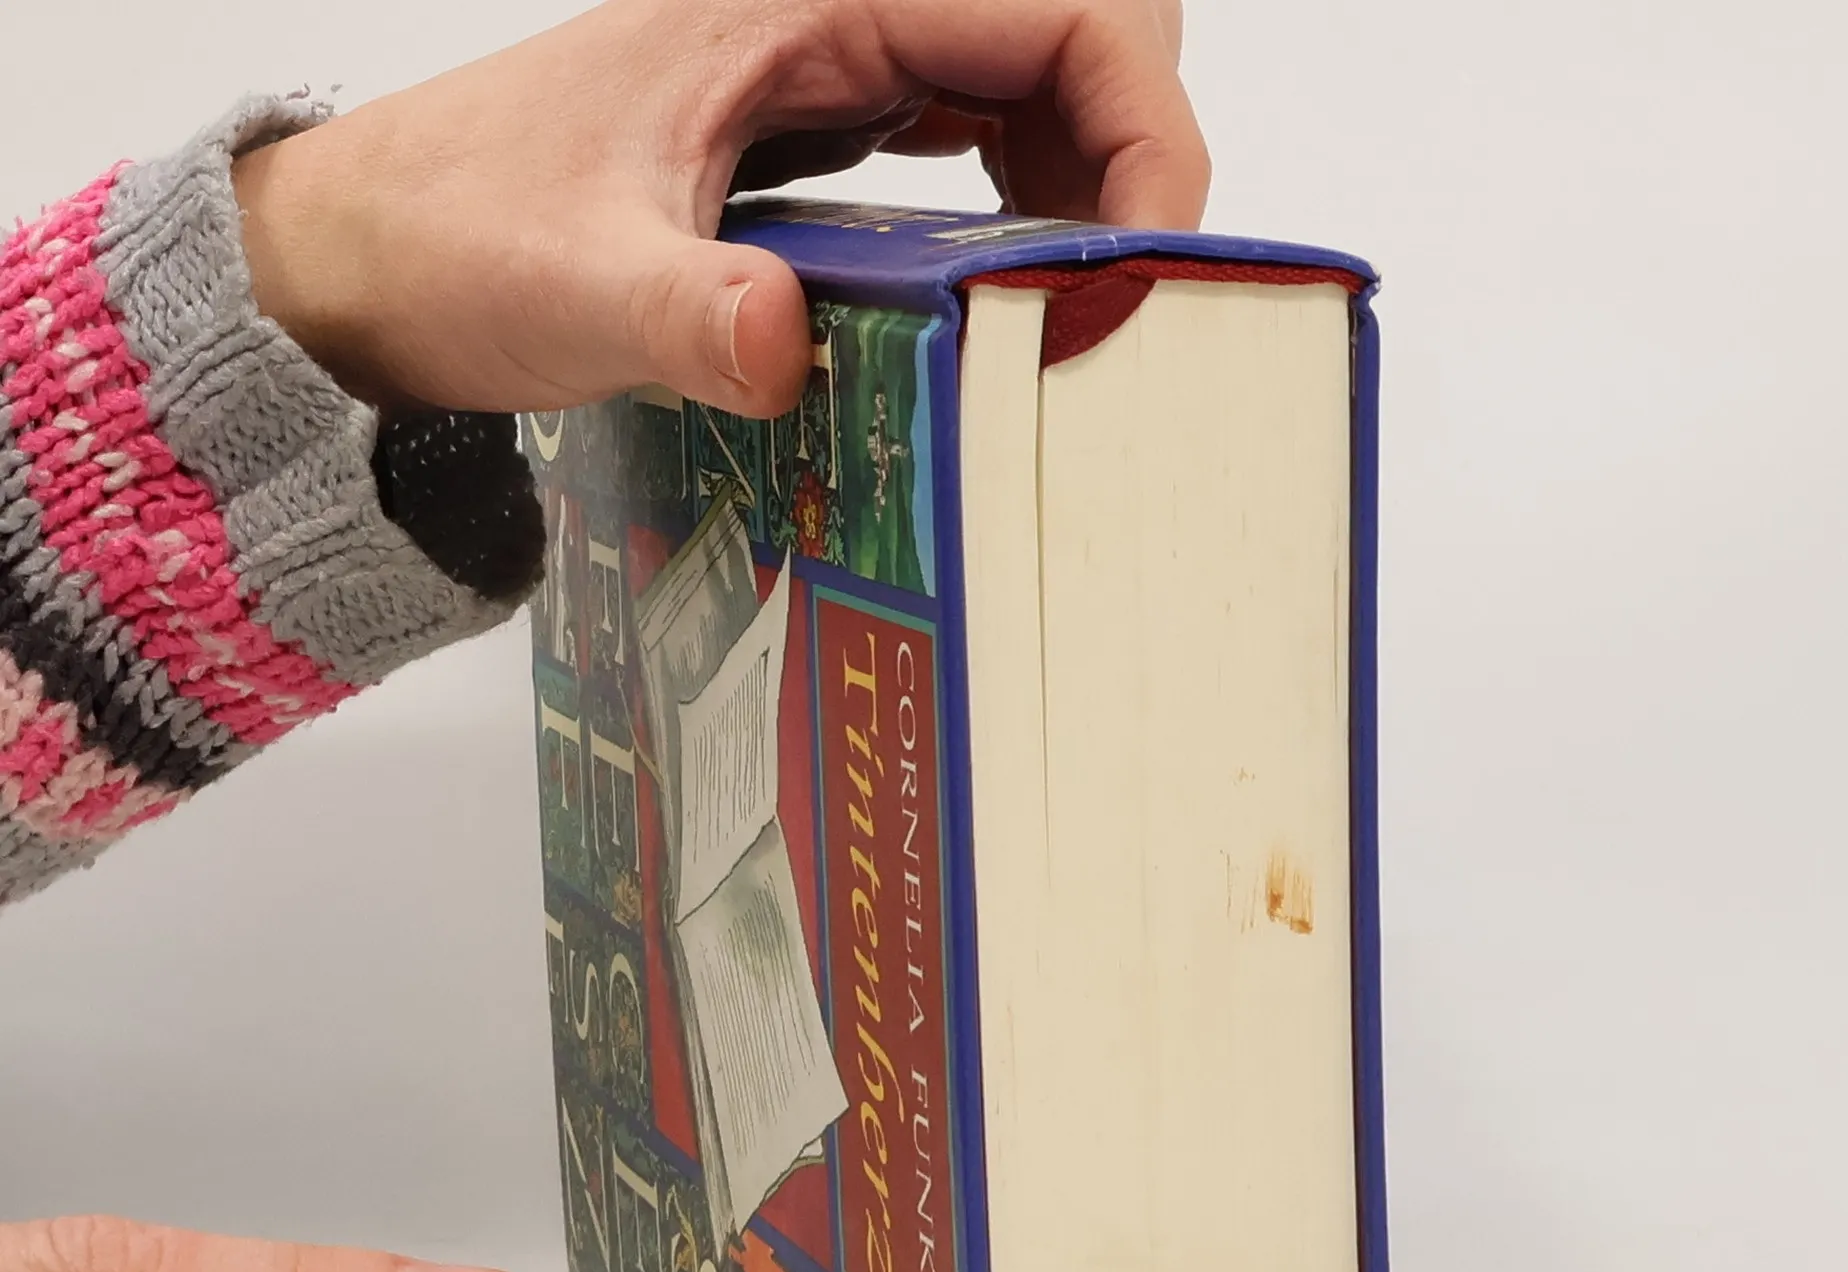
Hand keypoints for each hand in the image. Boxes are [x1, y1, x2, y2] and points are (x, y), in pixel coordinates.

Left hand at [230, 0, 1207, 417]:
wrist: (377, 256)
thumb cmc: (457, 239)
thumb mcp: (575, 286)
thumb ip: (685, 315)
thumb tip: (780, 344)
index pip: (1060, 9)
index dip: (1144, 121)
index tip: (1151, 260)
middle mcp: (839, 9)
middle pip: (1077, 33)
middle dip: (1134, 157)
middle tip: (1122, 304)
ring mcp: (836, 62)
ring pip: (1038, 82)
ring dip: (1089, 189)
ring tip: (1076, 316)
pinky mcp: (824, 125)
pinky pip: (978, 136)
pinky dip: (1028, 209)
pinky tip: (1010, 298)